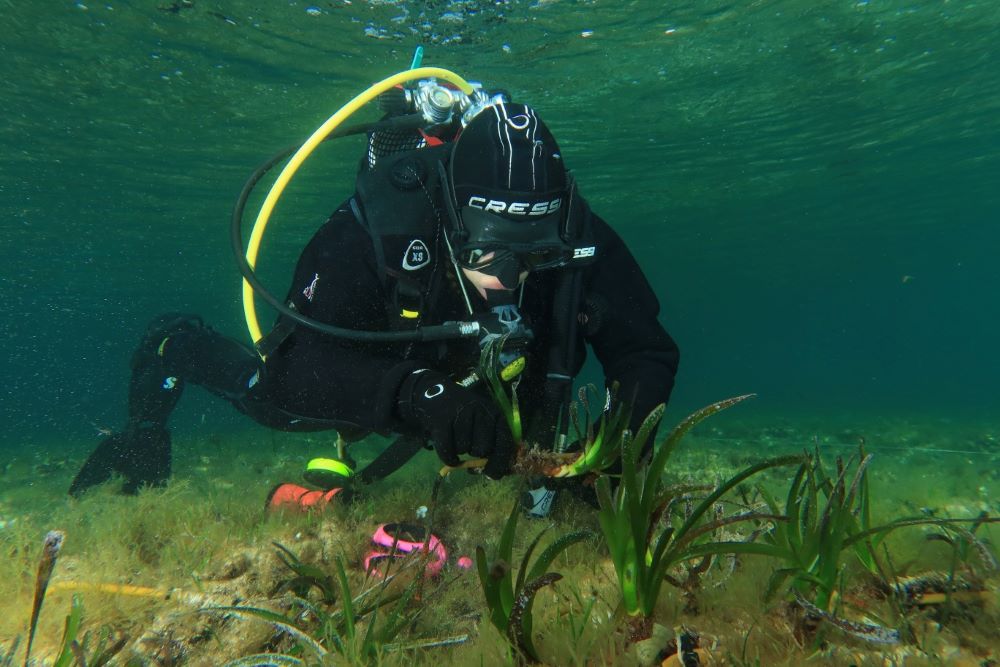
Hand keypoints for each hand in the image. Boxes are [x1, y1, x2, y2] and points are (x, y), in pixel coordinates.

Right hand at [397, 369, 513, 478]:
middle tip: (470, 443)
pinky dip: (448, 457)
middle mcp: (480, 412)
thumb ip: (494, 443)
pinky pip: (447, 451)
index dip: (499, 463)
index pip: (504, 442)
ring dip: (459, 450)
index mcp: (495, 414)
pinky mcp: (441, 421)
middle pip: (482, 449)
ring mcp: (460, 415)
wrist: (436, 396)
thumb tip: (496, 473)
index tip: (492, 474)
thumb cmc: (466, 415)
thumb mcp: (484, 421)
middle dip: (476, 452)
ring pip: (463, 450)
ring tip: (456, 436)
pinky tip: (448, 449)